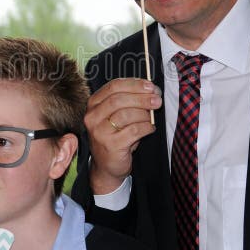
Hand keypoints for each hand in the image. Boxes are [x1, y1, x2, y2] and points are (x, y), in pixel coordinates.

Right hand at [84, 78, 160, 193]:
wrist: (108, 166)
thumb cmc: (116, 137)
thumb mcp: (117, 115)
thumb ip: (129, 101)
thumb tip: (151, 90)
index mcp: (94, 104)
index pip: (113, 86)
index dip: (134, 84)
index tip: (150, 86)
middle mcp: (92, 117)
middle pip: (119, 99)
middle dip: (141, 98)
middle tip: (157, 100)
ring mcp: (99, 132)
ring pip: (126, 114)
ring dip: (144, 114)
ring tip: (152, 118)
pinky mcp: (110, 145)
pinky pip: (134, 131)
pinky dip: (146, 127)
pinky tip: (150, 129)